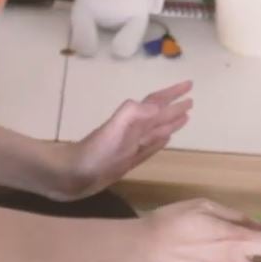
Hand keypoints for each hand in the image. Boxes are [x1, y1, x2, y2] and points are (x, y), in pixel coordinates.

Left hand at [46, 81, 192, 200]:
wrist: (68, 177)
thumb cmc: (90, 154)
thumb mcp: (112, 130)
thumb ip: (132, 114)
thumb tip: (159, 106)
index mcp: (131, 121)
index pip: (156, 103)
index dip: (172, 94)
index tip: (189, 85)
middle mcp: (132, 131)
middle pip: (158, 114)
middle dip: (174, 106)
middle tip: (192, 99)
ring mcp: (129, 146)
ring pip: (155, 130)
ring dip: (170, 122)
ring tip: (186, 115)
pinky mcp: (126, 162)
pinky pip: (148, 148)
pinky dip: (159, 141)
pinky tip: (165, 138)